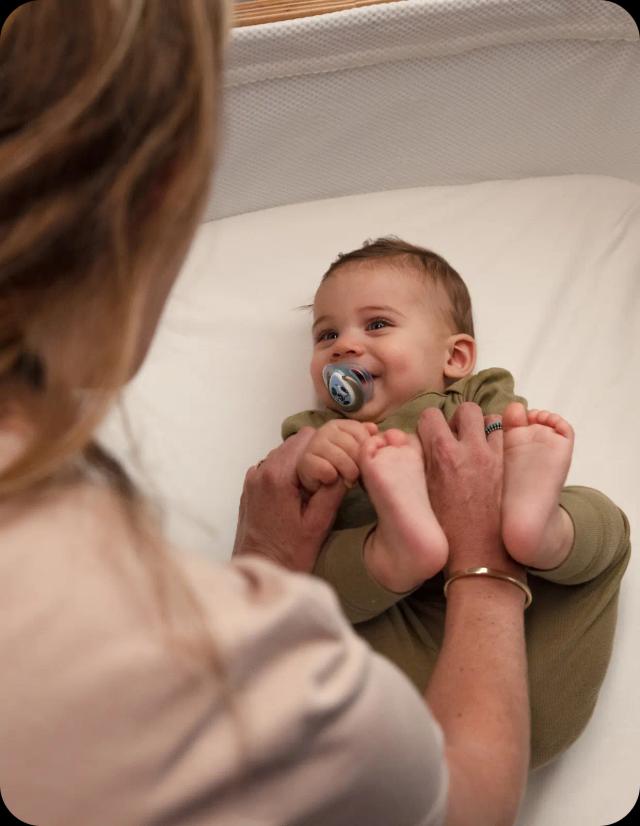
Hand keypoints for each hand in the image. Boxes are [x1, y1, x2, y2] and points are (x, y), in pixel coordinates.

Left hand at [233, 428, 346, 572]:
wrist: (258, 570)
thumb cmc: (288, 554)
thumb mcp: (318, 523)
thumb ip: (332, 490)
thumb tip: (346, 466)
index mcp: (278, 476)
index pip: (308, 437)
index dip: (329, 445)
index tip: (340, 464)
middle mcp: (261, 471)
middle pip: (296, 441)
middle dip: (318, 450)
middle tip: (333, 474)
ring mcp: (253, 478)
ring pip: (285, 451)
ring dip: (304, 460)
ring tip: (317, 486)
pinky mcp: (251, 487)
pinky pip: (274, 465)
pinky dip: (290, 470)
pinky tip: (300, 492)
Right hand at [296, 419, 377, 492]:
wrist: (314, 479)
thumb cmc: (336, 464)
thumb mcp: (353, 450)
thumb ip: (363, 438)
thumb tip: (374, 429)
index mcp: (337, 425)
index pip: (361, 432)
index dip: (366, 449)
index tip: (363, 461)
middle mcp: (324, 430)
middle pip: (353, 447)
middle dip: (358, 465)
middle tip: (356, 475)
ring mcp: (313, 444)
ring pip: (342, 459)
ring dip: (348, 474)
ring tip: (347, 481)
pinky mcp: (306, 461)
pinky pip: (327, 470)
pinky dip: (332, 478)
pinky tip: (330, 480)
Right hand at [417, 403, 521, 577]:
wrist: (476, 551)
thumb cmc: (445, 526)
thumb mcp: (423, 490)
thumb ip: (423, 461)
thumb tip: (421, 445)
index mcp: (440, 453)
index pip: (431, 415)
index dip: (429, 424)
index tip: (429, 435)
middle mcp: (466, 448)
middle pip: (464, 409)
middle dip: (457, 418)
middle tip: (454, 435)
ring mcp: (489, 455)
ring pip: (488, 417)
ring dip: (479, 425)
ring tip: (472, 441)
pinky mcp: (504, 465)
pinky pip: (502, 435)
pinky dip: (494, 437)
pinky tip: (487, 452)